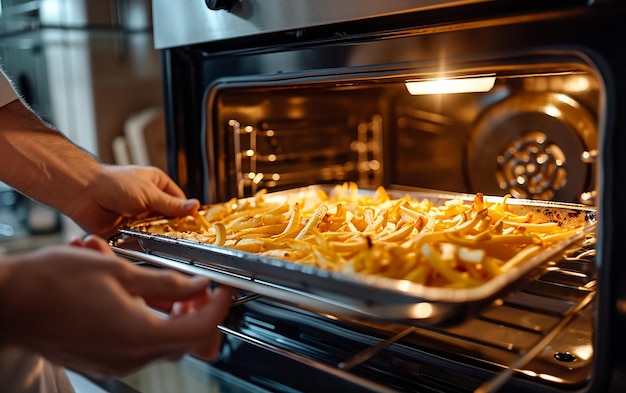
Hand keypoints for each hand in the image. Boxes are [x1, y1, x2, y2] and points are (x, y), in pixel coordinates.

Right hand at [0, 236, 233, 376]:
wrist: (5, 303)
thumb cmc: (50, 284)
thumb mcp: (117, 270)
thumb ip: (165, 281)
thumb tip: (197, 285)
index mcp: (138, 335)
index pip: (200, 330)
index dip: (218, 308)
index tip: (223, 289)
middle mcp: (130, 356)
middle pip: (184, 339)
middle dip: (196, 310)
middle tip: (194, 283)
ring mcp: (115, 361)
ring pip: (163, 339)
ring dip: (170, 310)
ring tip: (156, 279)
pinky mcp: (103, 358)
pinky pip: (139, 340)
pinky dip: (147, 316)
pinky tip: (134, 289)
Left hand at [64, 165, 199, 237]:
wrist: (82, 193)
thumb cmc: (112, 183)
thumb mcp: (149, 193)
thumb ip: (171, 205)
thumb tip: (195, 207)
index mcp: (157, 185)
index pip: (179, 202)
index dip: (187, 213)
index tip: (196, 226)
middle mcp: (148, 201)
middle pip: (168, 219)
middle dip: (172, 228)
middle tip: (181, 238)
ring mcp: (136, 217)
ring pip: (154, 232)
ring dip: (156, 237)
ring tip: (161, 242)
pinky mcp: (124, 232)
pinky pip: (138, 242)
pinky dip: (141, 245)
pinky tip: (145, 247)